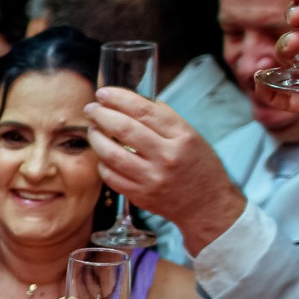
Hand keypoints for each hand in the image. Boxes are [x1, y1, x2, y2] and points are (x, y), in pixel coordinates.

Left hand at [84, 88, 242, 252]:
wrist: (207, 205)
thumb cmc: (199, 167)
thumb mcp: (192, 136)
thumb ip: (165, 118)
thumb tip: (135, 101)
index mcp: (181, 137)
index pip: (144, 110)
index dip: (119, 98)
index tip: (104, 92)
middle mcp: (166, 157)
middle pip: (123, 129)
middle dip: (101, 114)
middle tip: (91, 108)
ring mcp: (151, 178)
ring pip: (111, 153)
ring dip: (96, 138)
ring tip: (93, 129)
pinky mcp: (140, 195)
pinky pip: (110, 176)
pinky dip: (102, 162)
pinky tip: (103, 154)